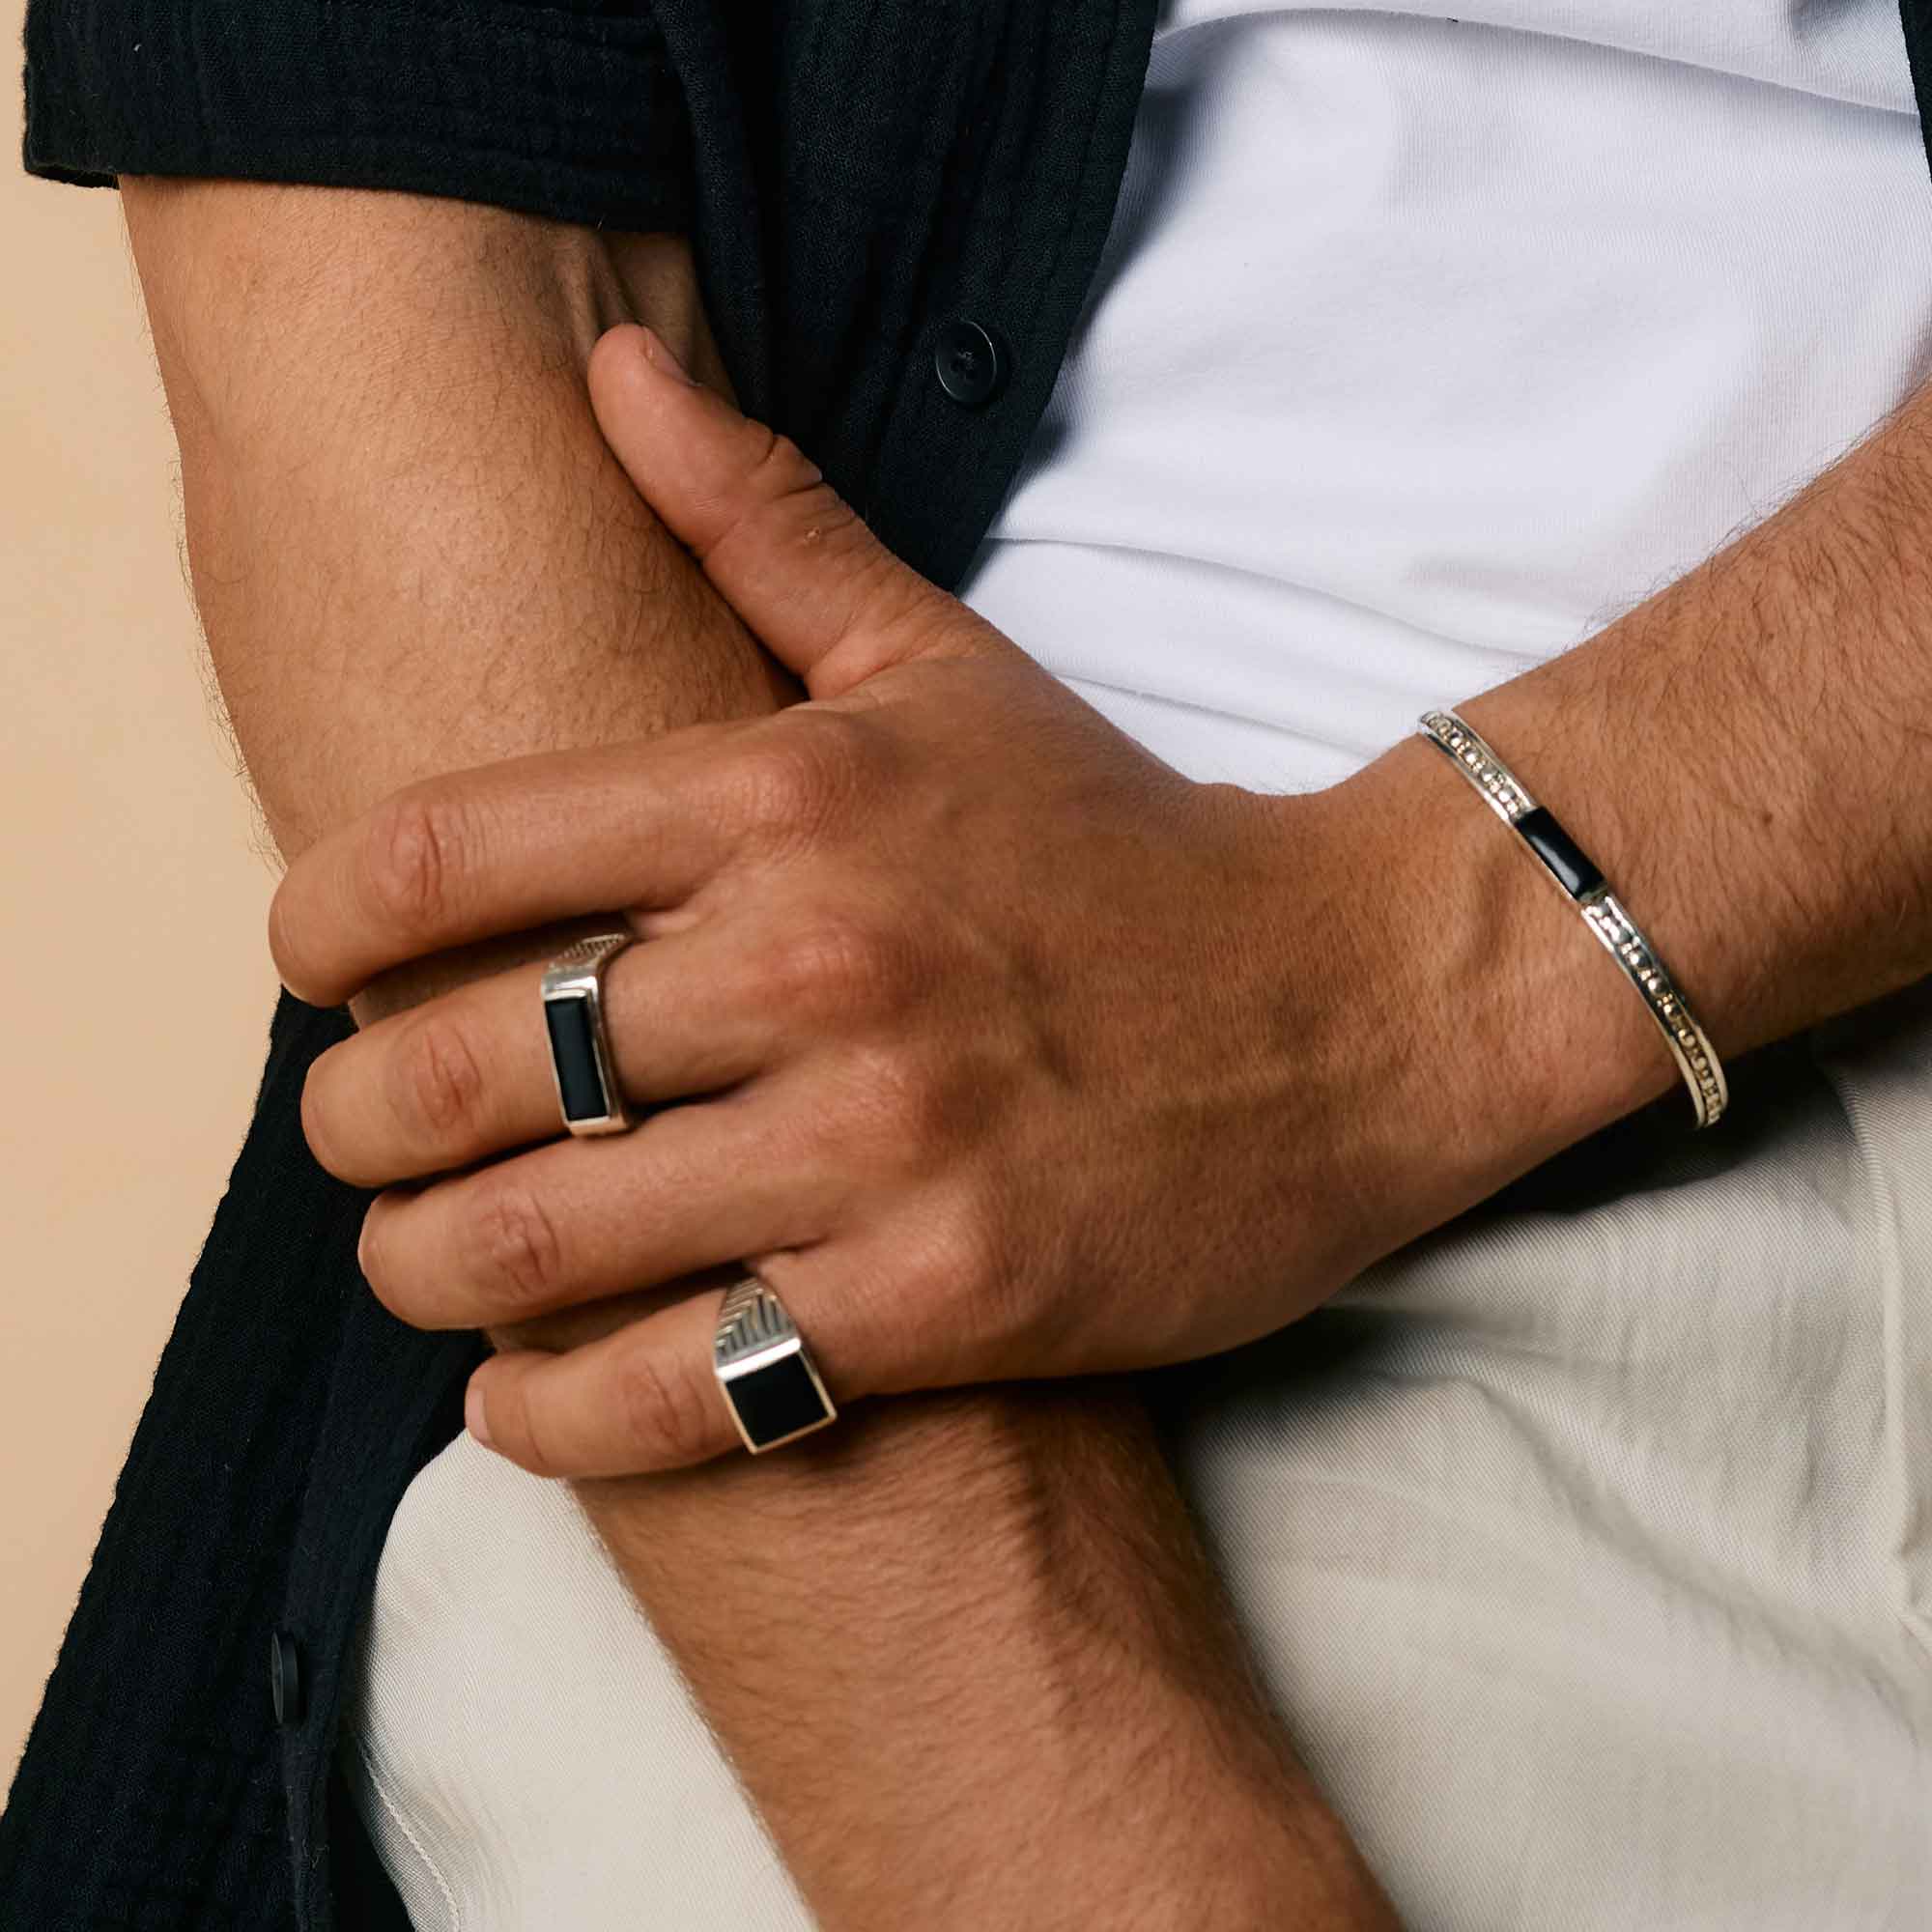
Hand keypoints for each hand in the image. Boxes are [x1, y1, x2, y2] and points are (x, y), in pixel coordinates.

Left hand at [274, 322, 1642, 1476]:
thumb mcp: (947, 665)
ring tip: (426, 1262)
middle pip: (461, 1064)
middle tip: (360, 1141)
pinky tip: (523, 1400)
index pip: (446, 852)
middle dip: (353, 1126)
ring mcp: (884, 1142)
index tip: (316, 972)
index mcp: (791, 793)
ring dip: (431, 1271)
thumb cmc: (1126, 843)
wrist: (1355, 1004)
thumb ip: (763, 521)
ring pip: (540, 1242)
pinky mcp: (947, 1298)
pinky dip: (562, 1416)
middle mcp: (820, 959)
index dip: (320, 927)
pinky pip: (682, 1390)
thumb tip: (612, 367)